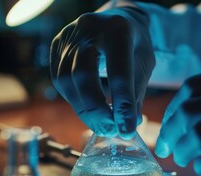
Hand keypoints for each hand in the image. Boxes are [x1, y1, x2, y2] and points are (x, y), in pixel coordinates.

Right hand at [50, 6, 154, 138]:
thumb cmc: (134, 45)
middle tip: (109, 131)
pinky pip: (59, 78)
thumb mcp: (144, 64)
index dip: (122, 106)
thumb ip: (136, 93)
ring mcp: (69, 35)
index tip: (126, 131)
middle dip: (95, 109)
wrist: (117, 21)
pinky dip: (74, 99)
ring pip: (66, 79)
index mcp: (118, 29)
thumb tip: (129, 124)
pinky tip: (88, 110)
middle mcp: (89, 28)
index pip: (119, 73)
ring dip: (83, 109)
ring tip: (100, 125)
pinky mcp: (57, 44)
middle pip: (82, 74)